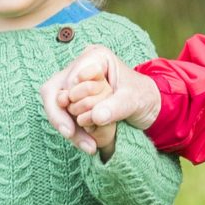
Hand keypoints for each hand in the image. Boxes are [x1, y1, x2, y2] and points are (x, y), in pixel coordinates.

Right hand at [40, 47, 161, 155]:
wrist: (149, 107)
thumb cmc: (143, 96)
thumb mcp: (134, 100)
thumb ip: (116, 106)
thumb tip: (95, 117)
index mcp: (95, 57)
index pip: (70, 76)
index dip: (68, 96)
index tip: (78, 114)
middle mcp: (80, 68)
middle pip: (55, 91)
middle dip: (60, 116)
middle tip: (69, 134)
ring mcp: (74, 86)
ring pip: (56, 106)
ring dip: (67, 127)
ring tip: (88, 147)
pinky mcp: (74, 102)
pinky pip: (64, 117)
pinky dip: (74, 132)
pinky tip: (88, 145)